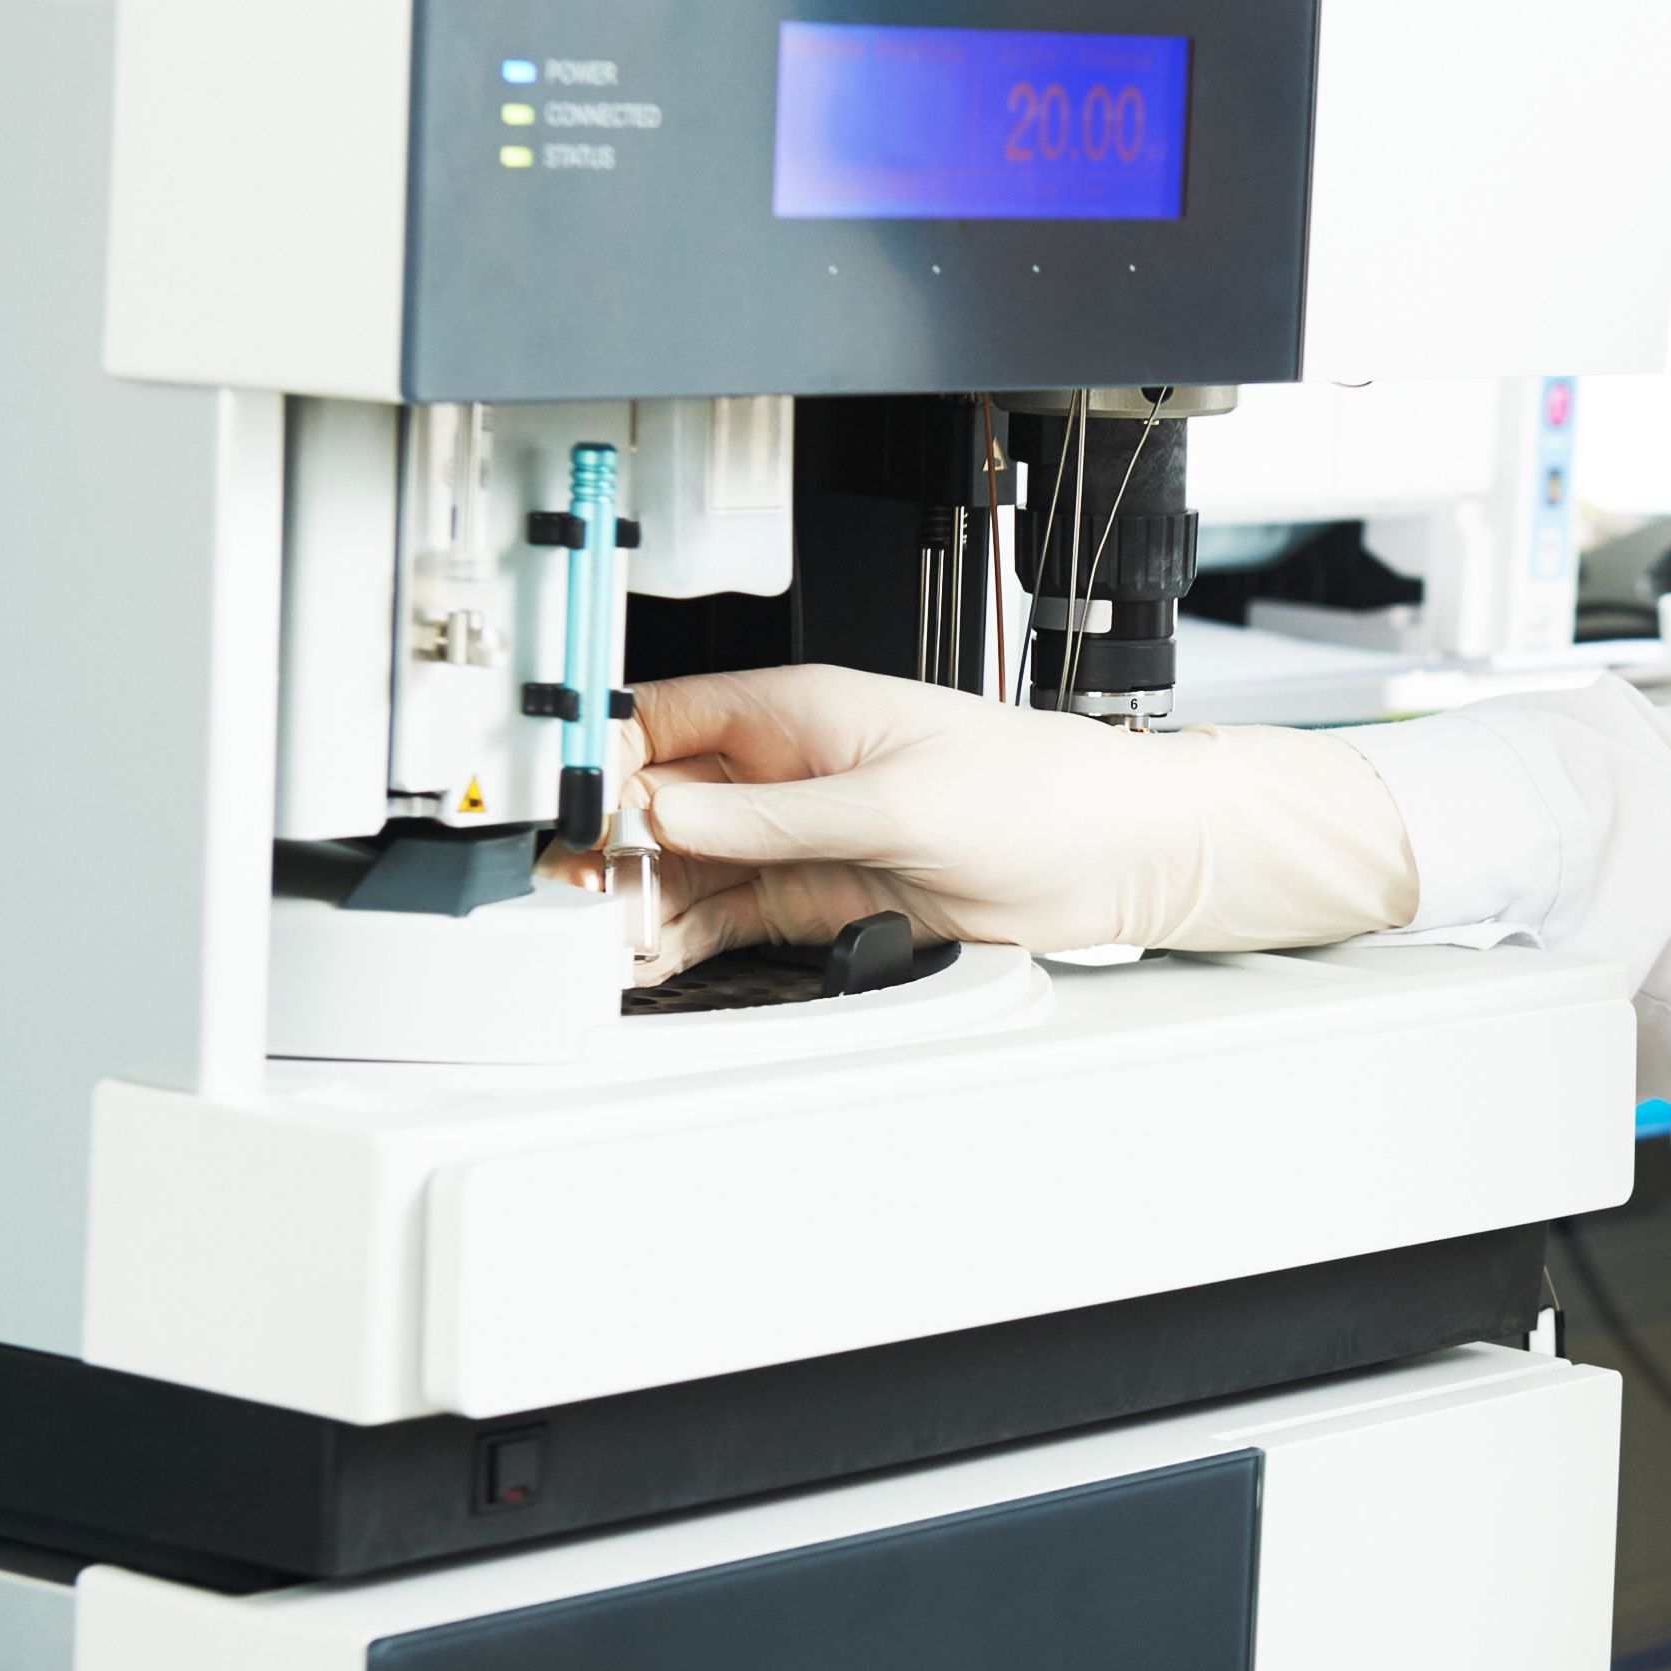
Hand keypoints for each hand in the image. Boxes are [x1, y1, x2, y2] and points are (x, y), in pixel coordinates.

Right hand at [620, 666, 1420, 977]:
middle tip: (562, 895)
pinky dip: (687, 938)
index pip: (661, 721)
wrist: (1115, 854)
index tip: (555, 807)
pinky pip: (731, 916)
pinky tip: (650, 958)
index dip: (599, 759)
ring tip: (590, 940)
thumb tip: (667, 809)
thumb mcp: (892, 799)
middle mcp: (787, 771)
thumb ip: (774, 813)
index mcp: (796, 711)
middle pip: (659, 802)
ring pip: (687, 866)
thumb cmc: (1035, 790)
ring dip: (638, 901)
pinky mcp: (823, 896)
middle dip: (606, 844)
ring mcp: (801, 836)